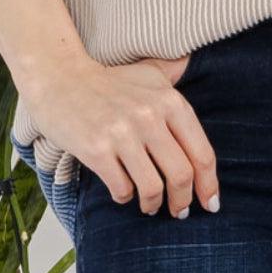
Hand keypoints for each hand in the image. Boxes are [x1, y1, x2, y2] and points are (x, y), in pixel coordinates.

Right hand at [22, 50, 219, 217]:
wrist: (61, 78)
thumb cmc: (108, 80)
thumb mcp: (148, 72)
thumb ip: (173, 71)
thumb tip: (191, 60)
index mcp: (169, 100)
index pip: (202, 152)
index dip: (209, 184)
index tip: (211, 203)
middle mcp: (150, 116)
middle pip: (182, 175)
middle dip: (183, 202)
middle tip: (179, 212)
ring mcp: (123, 134)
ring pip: (153, 188)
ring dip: (154, 205)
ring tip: (150, 206)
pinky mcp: (97, 150)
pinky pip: (122, 189)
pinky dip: (125, 197)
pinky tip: (123, 191)